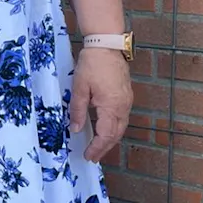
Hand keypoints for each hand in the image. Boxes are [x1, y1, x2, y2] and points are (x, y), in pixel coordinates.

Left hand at [69, 47, 131, 161]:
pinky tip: (105, 129)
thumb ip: (77, 110)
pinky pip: (122, 118)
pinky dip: (114, 128)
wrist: (107, 45)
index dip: (97, 148)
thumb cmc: (92, 64)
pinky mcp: (126, 95)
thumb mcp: (79, 87)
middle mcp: (123, 106)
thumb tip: (75, 130)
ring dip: (110, 139)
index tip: (88, 156)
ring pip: (121, 127)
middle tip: (93, 157)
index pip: (106, 135)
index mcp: (112, 106)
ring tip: (98, 147)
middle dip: (104, 148)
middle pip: (116, 134)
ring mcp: (127, 101)